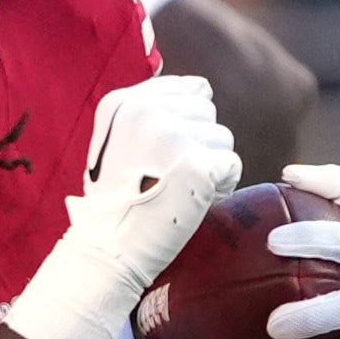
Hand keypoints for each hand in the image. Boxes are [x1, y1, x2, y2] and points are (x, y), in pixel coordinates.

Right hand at [3, 74, 236, 338]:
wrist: (108, 249)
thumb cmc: (116, 202)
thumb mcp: (118, 143)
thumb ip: (153, 114)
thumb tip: (203, 89)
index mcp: (124, 104)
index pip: (187, 90)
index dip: (188, 125)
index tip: (167, 155)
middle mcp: (146, 112)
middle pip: (207, 113)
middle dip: (199, 145)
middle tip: (172, 178)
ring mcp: (172, 137)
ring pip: (223, 138)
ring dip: (211, 167)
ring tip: (181, 191)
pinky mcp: (196, 164)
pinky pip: (232, 164)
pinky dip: (221, 186)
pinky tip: (194, 202)